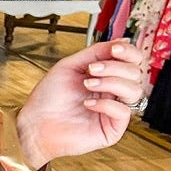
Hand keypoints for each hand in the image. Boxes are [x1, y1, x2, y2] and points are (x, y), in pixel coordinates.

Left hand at [14, 39, 147, 168]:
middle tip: (92, 69)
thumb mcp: (70, 66)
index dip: (129, 52)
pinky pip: (124, 112)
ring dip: (111, 82)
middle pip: (136, 73)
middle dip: (114, 67)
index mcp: (106, 76)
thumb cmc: (48, 99)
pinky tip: (88, 104)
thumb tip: (122, 41)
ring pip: (134, 90)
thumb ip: (96, 52)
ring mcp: (114, 110)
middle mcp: (113, 92)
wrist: (34, 124)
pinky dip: (106, 104)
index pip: (132, 60)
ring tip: (88, 84)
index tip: (114, 49)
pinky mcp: (112, 129)